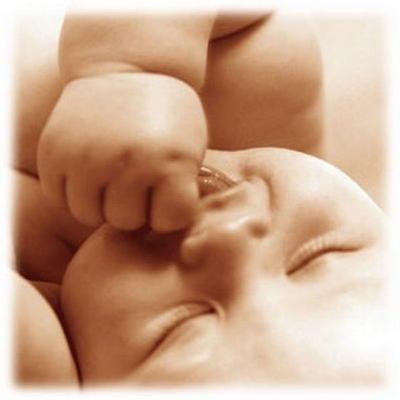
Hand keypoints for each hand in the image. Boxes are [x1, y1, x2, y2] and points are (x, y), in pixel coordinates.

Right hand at [37, 73, 206, 231]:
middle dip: (138, 209)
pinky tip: (93, 175)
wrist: (128, 66)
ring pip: (90, 215)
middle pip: (127, 222)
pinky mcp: (53, 152)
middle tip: (141, 184)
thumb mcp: (193, 145)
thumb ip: (185, 187)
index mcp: (168, 162)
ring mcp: (84, 156)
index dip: (171, 211)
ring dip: (105, 205)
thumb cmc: (168, 113)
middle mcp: (124, 161)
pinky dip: (77, 194)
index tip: (170, 192)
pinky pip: (61, 199)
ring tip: (116, 181)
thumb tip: (167, 229)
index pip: (169, 222)